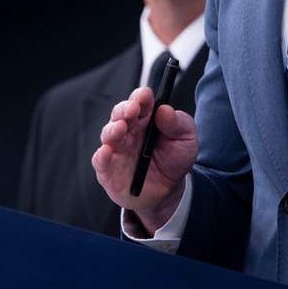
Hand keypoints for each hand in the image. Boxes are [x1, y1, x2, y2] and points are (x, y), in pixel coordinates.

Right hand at [92, 86, 198, 231]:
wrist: (169, 192)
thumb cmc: (175, 161)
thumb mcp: (186, 140)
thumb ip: (179, 124)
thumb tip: (165, 110)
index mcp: (146, 119)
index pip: (140, 101)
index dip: (141, 97)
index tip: (145, 96)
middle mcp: (129, 130)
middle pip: (120, 114)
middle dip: (124, 109)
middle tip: (132, 110)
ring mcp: (117, 149)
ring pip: (108, 134)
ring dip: (112, 129)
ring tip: (120, 128)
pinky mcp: (109, 170)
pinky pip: (100, 161)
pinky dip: (101, 156)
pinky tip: (106, 152)